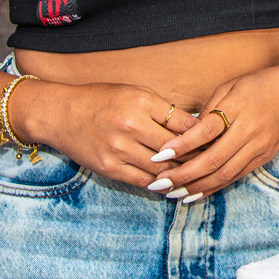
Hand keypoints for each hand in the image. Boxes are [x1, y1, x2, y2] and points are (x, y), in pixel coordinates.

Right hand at [24, 81, 199, 188]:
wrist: (59, 114)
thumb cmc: (102, 100)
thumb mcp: (135, 94)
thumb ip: (163, 110)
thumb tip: (197, 125)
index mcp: (142, 103)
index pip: (185, 123)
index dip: (205, 134)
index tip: (218, 140)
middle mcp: (131, 126)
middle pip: (177, 149)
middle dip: (198, 156)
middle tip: (215, 161)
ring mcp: (119, 150)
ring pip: (163, 169)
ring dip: (182, 173)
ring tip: (198, 175)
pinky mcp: (109, 168)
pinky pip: (143, 181)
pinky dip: (161, 184)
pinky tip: (173, 184)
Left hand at [149, 61, 278, 198]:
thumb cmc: (262, 83)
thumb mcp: (231, 86)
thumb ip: (209, 110)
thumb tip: (186, 134)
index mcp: (238, 108)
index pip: (204, 132)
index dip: (180, 146)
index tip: (157, 156)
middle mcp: (249, 131)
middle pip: (212, 160)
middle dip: (183, 175)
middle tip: (159, 183)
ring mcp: (259, 147)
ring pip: (224, 174)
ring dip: (196, 187)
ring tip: (173, 194)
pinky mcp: (265, 157)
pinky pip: (236, 176)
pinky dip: (215, 187)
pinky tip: (196, 193)